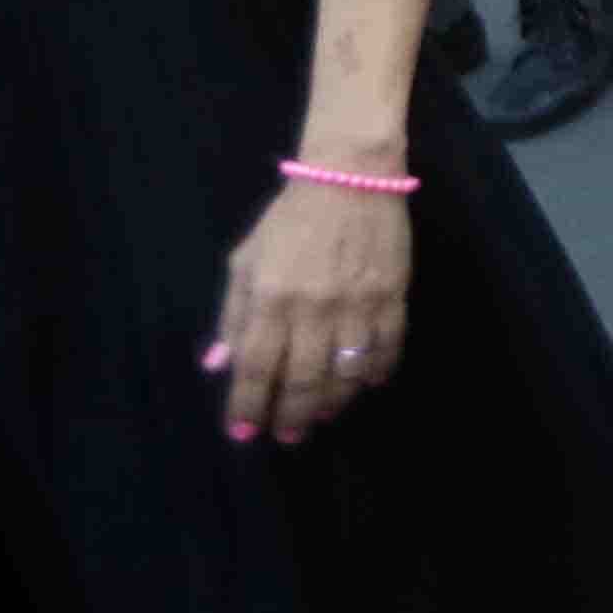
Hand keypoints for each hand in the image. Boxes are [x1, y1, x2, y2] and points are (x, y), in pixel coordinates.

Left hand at [210, 164, 413, 442]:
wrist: (352, 176)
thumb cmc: (290, 219)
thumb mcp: (247, 261)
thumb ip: (234, 315)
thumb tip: (219, 365)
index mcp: (272, 297)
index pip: (257, 366)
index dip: (248, 405)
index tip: (243, 432)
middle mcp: (314, 307)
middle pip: (304, 379)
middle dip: (293, 416)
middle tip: (288, 436)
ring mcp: (358, 303)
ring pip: (347, 372)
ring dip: (334, 402)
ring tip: (323, 416)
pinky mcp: (393, 294)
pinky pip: (388, 346)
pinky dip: (377, 371)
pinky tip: (367, 384)